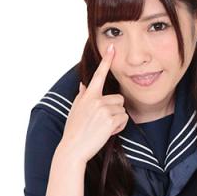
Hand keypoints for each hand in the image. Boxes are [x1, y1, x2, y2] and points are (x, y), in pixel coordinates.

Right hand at [61, 44, 127, 163]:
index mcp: (87, 95)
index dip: (106, 60)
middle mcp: (95, 99)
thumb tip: (84, 85)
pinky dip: (119, 127)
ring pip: (122, 110)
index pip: (98, 75)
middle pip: (119, 98)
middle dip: (115, 110)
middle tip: (102, 122)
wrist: (73, 148)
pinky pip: (124, 119)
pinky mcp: (110, 119)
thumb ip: (82, 95)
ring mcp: (103, 108)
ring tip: (103, 128)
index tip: (112, 47)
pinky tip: (106, 133)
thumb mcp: (75, 109)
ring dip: (117, 120)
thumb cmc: (74, 130)